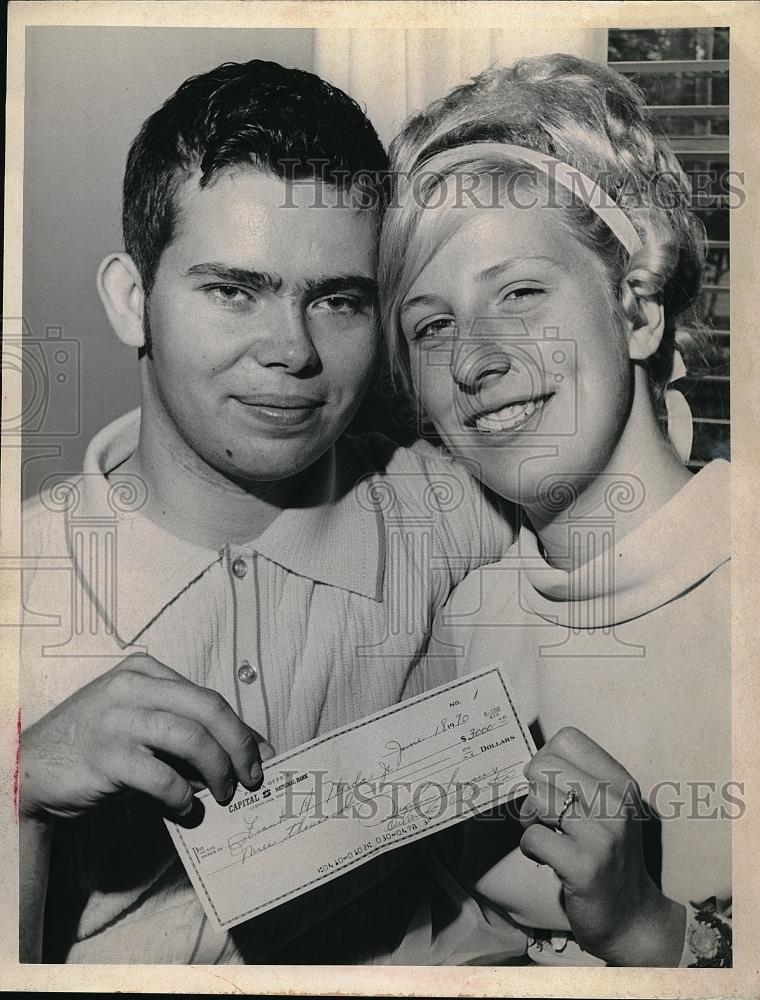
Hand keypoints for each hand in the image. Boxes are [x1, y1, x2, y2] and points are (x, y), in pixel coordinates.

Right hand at [20, 652, 274, 821]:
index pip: (208, 696)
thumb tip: (243, 751)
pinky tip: (186, 808)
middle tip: (252, 776)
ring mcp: (117, 718)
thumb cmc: (95, 745)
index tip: (264, 754)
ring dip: (217, 770)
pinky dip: (182, 795)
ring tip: (224, 793)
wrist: (30, 768)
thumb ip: (181, 727)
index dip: (241, 727)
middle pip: (208, 708)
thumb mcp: (138, 722)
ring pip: (190, 737)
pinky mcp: (106, 755)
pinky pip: (161, 775)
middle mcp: (133, 686)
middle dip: (240, 744)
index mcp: (145, 671)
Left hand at [519, 727, 684, 965]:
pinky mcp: (584, 865)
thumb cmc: (607, 856)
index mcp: (621, 783)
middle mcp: (616, 803)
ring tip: (551, 837)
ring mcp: (602, 834)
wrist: (632, 918)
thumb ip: (574, 780)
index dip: (546, 760)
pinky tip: (549, 860)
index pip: (567, 739)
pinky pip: (532, 836)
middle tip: (548, 817)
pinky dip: (530, 848)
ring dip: (531, 820)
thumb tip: (528, 763)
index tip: (553, 786)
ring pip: (535, 798)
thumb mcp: (605, 809)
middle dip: (534, 791)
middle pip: (543, 765)